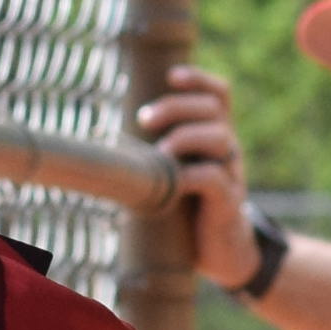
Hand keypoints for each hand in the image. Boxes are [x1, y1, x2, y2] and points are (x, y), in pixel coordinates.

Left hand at [135, 64, 262, 294]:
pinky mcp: (229, 203)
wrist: (223, 253)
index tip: (171, 76)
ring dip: (185, 137)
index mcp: (214, 135)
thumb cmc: (188, 208)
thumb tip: (97, 139)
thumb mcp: (174, 174)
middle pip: (214, 109)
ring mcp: (232, 174)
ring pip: (220, 138)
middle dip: (177, 107)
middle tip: (144, 119)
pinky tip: (173, 183)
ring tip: (160, 152)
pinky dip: (193, 176)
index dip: (199, 79)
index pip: (218, 94)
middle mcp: (227, 149)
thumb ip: (154, 153)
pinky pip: (217, 179)